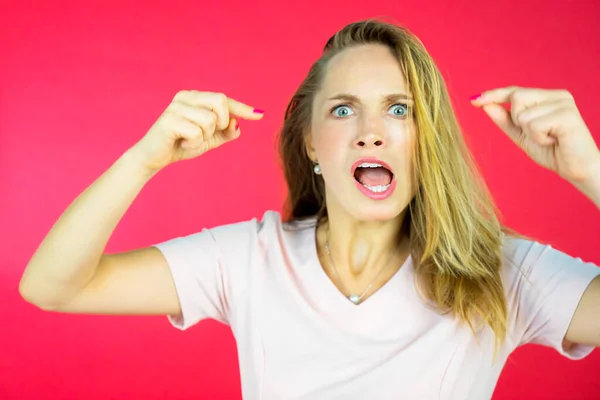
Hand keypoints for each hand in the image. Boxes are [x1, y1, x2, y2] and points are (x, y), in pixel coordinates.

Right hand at [130, 90, 263, 173]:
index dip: (243, 108)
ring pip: (210, 120)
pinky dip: (194, 144)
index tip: (260, 114)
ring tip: (190, 140)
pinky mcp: (169, 120)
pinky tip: (182, 143)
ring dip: (205, 137)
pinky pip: (197, 133)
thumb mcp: (209, 139)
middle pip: (220, 101)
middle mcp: (185, 96)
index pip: (225, 100)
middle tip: (206, 134)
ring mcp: (176, 106)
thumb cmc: (182, 144)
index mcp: (195, 97)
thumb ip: (225, 131)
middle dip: (221, 123)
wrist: (154, 158)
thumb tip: (238, 124)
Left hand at [471, 86, 599, 184]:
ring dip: (530, 133)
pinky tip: (554, 141)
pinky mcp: (567, 115)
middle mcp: (557, 95)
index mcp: (547, 97)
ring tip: (548, 139)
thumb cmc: (552, 152)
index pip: (515, 91)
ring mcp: (564, 103)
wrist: (576, 170)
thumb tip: (485, 105)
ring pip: (523, 114)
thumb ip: (505, 120)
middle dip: (518, 120)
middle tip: (538, 135)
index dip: (494, 94)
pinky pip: (534, 124)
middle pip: (516, 97)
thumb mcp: (522, 135)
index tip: (474, 100)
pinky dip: (539, 138)